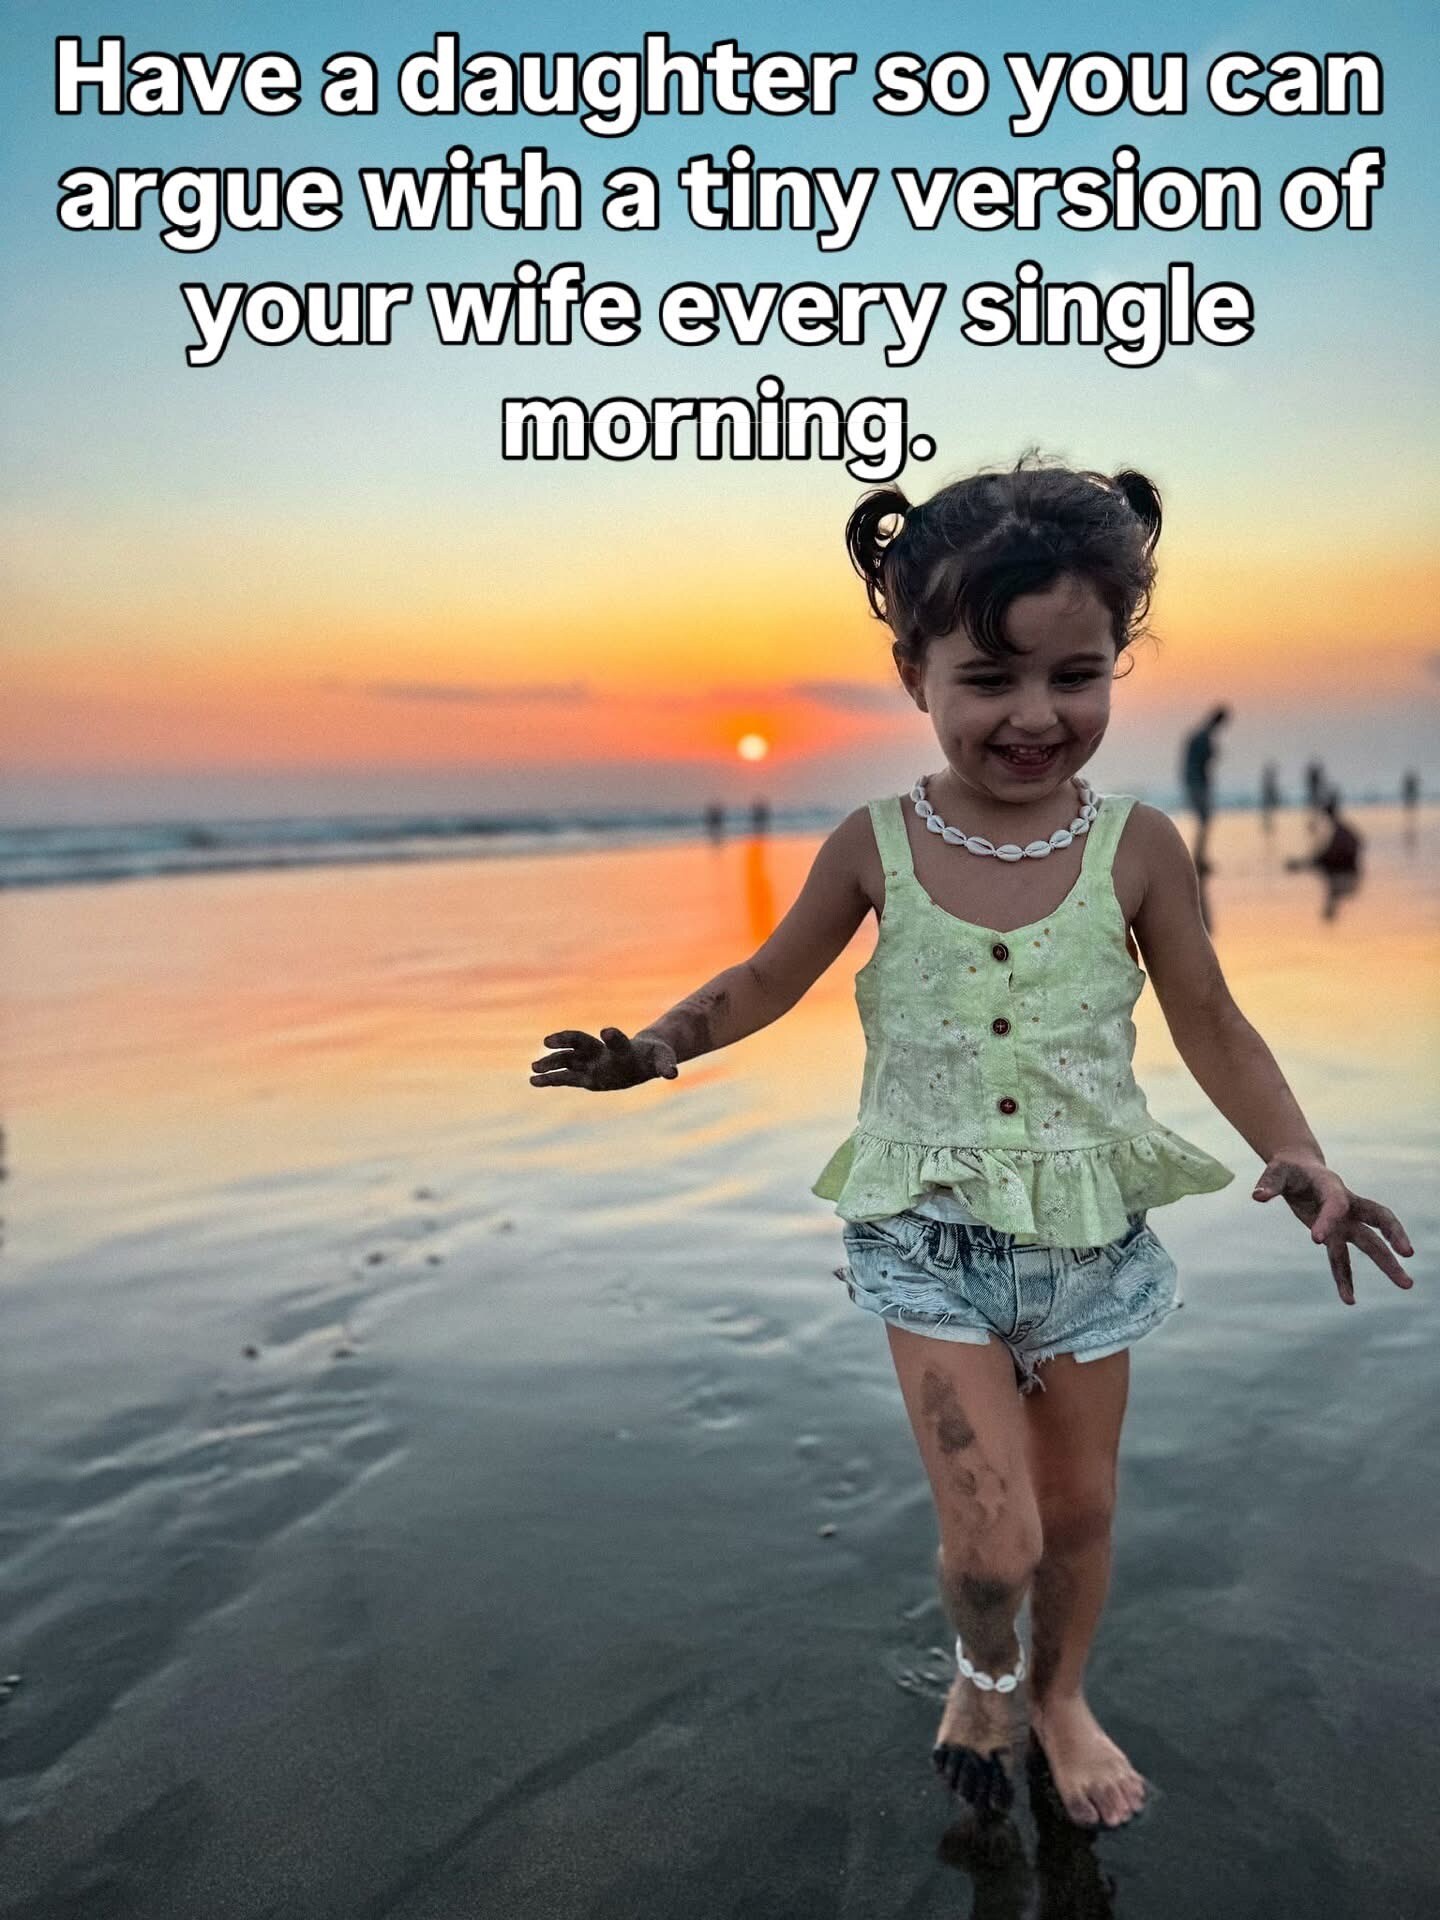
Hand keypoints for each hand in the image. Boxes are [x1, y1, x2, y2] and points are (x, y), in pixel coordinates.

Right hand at [529, 1026, 677, 1091]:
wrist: (641, 1055)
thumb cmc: (654, 1056)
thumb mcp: (663, 1060)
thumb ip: (666, 1065)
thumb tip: (672, 1074)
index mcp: (623, 1047)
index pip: (618, 1041)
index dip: (614, 1037)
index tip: (608, 1031)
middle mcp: (602, 1051)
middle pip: (581, 1042)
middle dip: (566, 1040)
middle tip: (548, 1040)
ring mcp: (591, 1062)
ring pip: (567, 1058)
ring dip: (552, 1061)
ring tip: (533, 1065)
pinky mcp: (585, 1076)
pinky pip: (565, 1077)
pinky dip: (550, 1079)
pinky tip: (533, 1081)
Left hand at [1251, 1153, 1414, 1303]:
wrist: (1299, 1168)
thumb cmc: (1288, 1168)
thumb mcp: (1276, 1171)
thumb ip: (1269, 1183)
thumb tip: (1258, 1196)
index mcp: (1332, 1186)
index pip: (1336, 1204)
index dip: (1328, 1220)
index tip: (1316, 1240)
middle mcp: (1346, 1204)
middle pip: (1378, 1219)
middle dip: (1393, 1235)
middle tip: (1408, 1254)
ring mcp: (1344, 1221)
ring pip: (1371, 1242)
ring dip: (1387, 1263)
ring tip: (1407, 1285)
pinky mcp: (1335, 1234)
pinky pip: (1343, 1259)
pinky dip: (1345, 1278)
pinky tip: (1348, 1300)